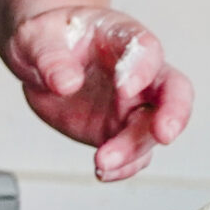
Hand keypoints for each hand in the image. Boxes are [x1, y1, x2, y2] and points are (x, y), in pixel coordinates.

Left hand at [3, 6, 192, 180]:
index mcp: (121, 37)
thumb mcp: (35, 38)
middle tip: (163, 133)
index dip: (142, 68)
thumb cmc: (46, 37)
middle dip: (174, 113)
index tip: (124, 88)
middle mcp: (138, 72)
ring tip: (103, 161)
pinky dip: (124, 166)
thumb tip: (66, 83)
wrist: (39, 57)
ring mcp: (131, 104)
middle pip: (173, 90)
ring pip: (150, 129)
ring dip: (133, 148)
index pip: (145, 49)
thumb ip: (50, 57)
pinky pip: (133, 152)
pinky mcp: (118, 129)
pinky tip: (105, 172)